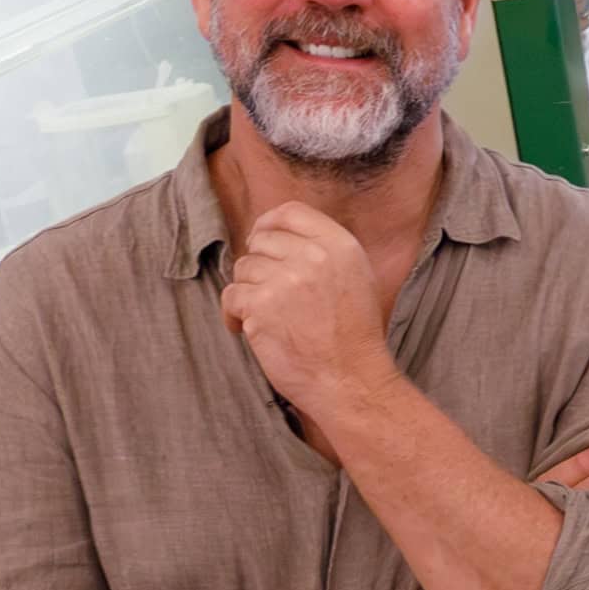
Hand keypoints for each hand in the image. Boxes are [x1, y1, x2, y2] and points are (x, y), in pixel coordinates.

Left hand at [221, 203, 397, 421]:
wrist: (351, 377)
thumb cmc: (354, 334)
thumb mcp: (358, 277)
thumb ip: (326, 251)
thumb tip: (283, 235)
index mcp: (340, 245)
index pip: (290, 212)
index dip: (269, 224)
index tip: (262, 241)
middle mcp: (313, 256)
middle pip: (261, 241)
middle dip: (259, 264)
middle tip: (269, 291)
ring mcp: (285, 280)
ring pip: (244, 269)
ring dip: (248, 291)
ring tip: (268, 315)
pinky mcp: (261, 306)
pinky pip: (231, 296)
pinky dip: (234, 314)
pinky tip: (250, 329)